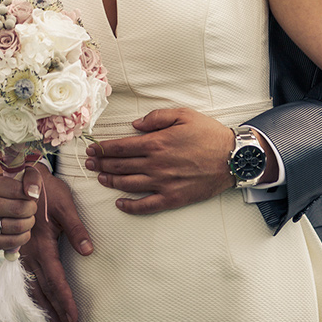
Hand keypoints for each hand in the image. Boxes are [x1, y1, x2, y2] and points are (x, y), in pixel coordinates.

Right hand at [0, 163, 92, 321]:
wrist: (15, 178)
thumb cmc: (45, 189)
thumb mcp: (64, 204)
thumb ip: (75, 229)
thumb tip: (89, 252)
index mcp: (42, 245)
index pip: (57, 281)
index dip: (67, 303)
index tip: (76, 321)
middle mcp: (28, 254)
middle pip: (44, 291)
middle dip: (57, 312)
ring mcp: (20, 254)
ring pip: (31, 288)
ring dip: (43, 308)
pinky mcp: (17, 250)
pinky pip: (23, 279)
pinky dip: (31, 295)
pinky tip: (36, 303)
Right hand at [0, 163, 40, 254]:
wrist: (0, 202)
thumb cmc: (15, 187)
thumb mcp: (25, 175)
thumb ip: (31, 178)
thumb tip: (32, 194)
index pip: (15, 190)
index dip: (29, 195)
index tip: (31, 195)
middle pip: (17, 209)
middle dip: (31, 209)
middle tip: (31, 208)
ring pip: (16, 227)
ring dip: (28, 223)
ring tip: (27, 218)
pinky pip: (10, 242)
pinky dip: (23, 237)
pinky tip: (24, 231)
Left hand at [84, 107, 234, 214]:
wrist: (232, 158)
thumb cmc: (209, 134)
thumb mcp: (184, 115)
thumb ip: (156, 117)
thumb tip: (135, 125)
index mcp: (157, 142)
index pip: (120, 147)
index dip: (103, 149)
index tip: (92, 149)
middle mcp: (156, 164)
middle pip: (120, 166)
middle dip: (101, 164)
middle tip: (88, 164)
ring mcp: (163, 183)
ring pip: (128, 185)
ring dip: (110, 182)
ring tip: (99, 179)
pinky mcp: (172, 198)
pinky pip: (146, 206)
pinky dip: (130, 206)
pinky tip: (119, 204)